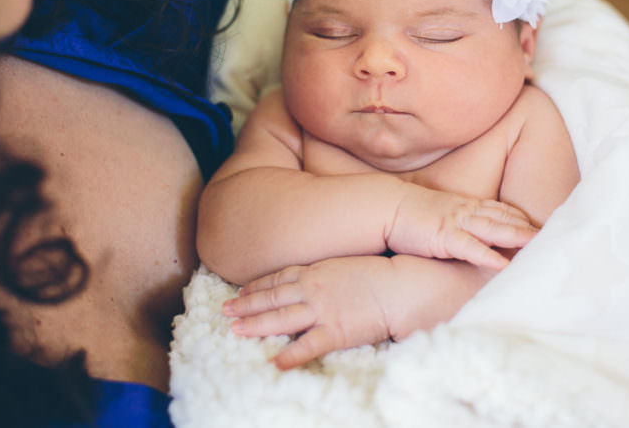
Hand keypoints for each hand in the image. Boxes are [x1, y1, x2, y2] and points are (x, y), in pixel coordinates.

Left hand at [223, 256, 394, 369]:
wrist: (403, 285)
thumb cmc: (381, 273)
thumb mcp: (346, 264)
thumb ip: (326, 272)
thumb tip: (314, 278)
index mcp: (316, 271)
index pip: (279, 278)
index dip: (257, 286)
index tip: (240, 291)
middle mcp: (313, 289)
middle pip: (272, 297)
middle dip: (246, 304)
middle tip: (224, 310)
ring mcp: (323, 310)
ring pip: (280, 318)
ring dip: (255, 325)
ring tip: (235, 330)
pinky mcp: (336, 332)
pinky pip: (307, 347)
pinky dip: (289, 356)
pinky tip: (274, 363)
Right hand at [387, 185, 537, 269]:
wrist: (387, 207)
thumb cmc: (410, 213)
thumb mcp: (440, 212)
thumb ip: (457, 220)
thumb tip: (466, 232)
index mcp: (465, 205)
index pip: (500, 209)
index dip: (521, 216)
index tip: (540, 224)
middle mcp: (466, 211)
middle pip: (504, 217)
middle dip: (528, 226)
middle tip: (552, 234)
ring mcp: (456, 223)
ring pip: (493, 228)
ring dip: (517, 235)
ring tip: (537, 243)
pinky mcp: (444, 238)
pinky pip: (470, 247)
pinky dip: (488, 255)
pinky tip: (503, 264)